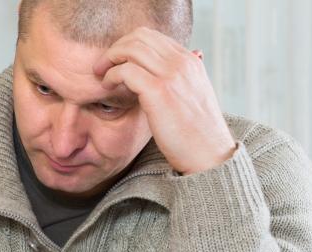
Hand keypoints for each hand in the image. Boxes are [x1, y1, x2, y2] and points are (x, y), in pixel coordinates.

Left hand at [94, 27, 235, 174]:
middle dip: (116, 48)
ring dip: (110, 60)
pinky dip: (111, 75)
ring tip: (102, 76)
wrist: (209, 155)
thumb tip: (177, 61)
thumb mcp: (193, 95)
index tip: (116, 61)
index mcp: (190, 61)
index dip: (127, 45)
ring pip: (130, 49)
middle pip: (139, 36)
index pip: (151, 36)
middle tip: (103, 66)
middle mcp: (182, 62)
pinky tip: (107, 87)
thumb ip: (181, 77)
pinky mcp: (159, 91)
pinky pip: (125, 70)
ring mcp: (172, 75)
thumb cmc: (196, 131)